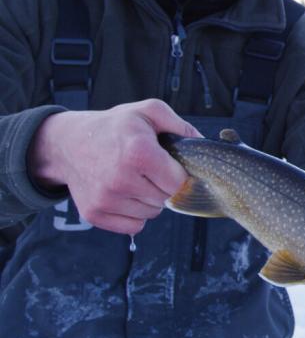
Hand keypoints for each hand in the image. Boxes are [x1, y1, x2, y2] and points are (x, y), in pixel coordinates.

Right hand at [28, 99, 200, 234]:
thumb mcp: (149, 111)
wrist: (68, 142)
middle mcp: (121, 179)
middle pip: (166, 199)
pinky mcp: (94, 214)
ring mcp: (105, 199)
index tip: (172, 167)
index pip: (179, 182)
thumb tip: (203, 144)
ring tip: (136, 179)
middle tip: (151, 170)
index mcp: (139, 153)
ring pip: (151, 213)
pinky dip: (135, 215)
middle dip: (165, 186)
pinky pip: (134, 226)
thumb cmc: (115, 126)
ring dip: (150, 201)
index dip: (181, 175)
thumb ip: (180, 125)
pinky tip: (126, 194)